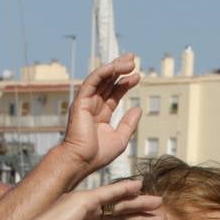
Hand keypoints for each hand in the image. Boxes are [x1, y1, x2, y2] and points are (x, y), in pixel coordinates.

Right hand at [56, 54, 141, 179]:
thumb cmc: (97, 155)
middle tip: (132, 58)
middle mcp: (92, 105)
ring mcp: (85, 102)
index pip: (114, 93)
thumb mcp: (120, 138)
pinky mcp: (80, 101)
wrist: (81, 161)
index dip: (125, 84)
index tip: (137, 76)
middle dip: (119, 69)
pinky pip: (92, 81)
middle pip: (107, 82)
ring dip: (114, 67)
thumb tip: (138, 109)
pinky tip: (115, 67)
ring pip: (100, 79)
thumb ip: (129, 123)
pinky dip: (103, 72)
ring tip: (130, 61)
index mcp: (101, 114)